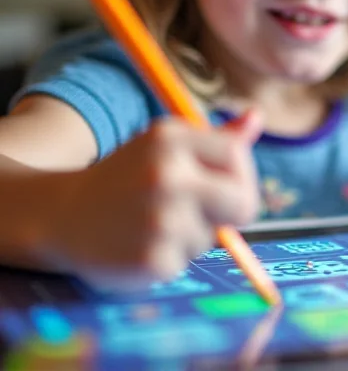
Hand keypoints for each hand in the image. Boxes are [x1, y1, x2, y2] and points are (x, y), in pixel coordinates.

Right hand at [41, 112, 261, 291]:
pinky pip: (188, 261)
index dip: (237, 174)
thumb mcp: (165, 145)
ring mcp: (159, 220)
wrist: (59, 215)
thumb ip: (217, 138)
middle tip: (203, 212)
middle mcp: (166, 175)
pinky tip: (141, 243)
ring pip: (213, 237)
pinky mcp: (152, 261)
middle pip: (244, 204)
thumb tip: (257, 117)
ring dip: (193, 235)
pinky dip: (171, 257)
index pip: (238, 158)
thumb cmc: (127, 176)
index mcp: (171, 138)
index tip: (218, 183)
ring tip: (154, 224)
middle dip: (231, 212)